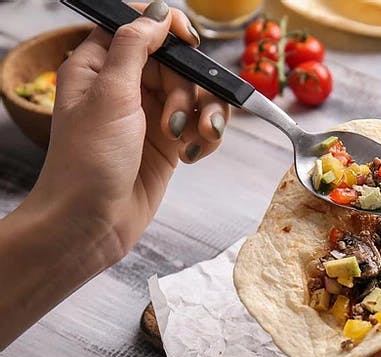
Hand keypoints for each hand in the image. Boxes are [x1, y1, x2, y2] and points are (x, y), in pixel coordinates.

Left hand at [27, 1, 229, 265]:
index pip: (140, 29)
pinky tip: (193, 155)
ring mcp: (150, 117)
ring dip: (205, 115)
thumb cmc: (87, 163)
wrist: (90, 224)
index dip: (167, 31)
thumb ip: (135, 47)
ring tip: (197, 138)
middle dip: (188, 89)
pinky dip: (205, 138)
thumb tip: (158, 13)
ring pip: (197, 96)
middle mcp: (126, 88)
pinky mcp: (169, 144)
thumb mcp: (109, 94)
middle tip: (175, 120)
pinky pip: (201, 126)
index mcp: (99, 67)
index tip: (188, 44)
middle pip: (178, 64)